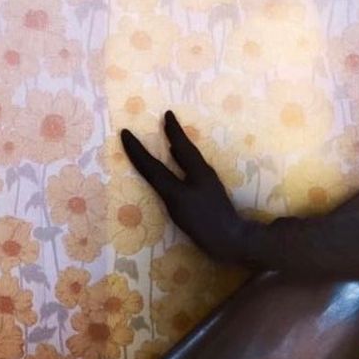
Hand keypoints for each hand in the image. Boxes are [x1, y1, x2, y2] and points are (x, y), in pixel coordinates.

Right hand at [120, 111, 253, 264]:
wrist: (233, 240)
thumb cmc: (203, 220)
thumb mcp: (176, 198)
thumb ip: (161, 177)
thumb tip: (155, 152)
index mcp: (195, 172)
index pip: (162, 158)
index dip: (140, 150)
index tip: (126, 132)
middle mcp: (203, 175)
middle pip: (186, 151)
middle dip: (175, 135)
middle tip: (168, 117)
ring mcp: (209, 186)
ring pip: (192, 161)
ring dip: (181, 149)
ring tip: (172, 142)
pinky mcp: (212, 199)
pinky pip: (194, 174)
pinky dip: (185, 165)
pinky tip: (184, 170)